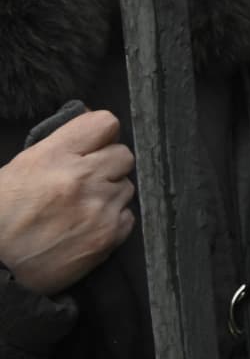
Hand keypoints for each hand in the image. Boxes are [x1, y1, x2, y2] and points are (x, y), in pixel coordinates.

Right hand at [0, 109, 135, 294]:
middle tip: (87, 182)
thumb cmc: (3, 214)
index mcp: (54, 156)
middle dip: (108, 166)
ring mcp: (98, 207)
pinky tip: (87, 227)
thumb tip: (93, 134)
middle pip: (123, 155)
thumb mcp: (21, 168)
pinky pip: (127, 216)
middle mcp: (81, 177)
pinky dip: (112, 221)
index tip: (95, 146)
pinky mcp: (108, 234)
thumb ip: (60, 147)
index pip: (105, 124)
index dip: (102, 135)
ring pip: (126, 187)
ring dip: (109, 195)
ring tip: (81, 209)